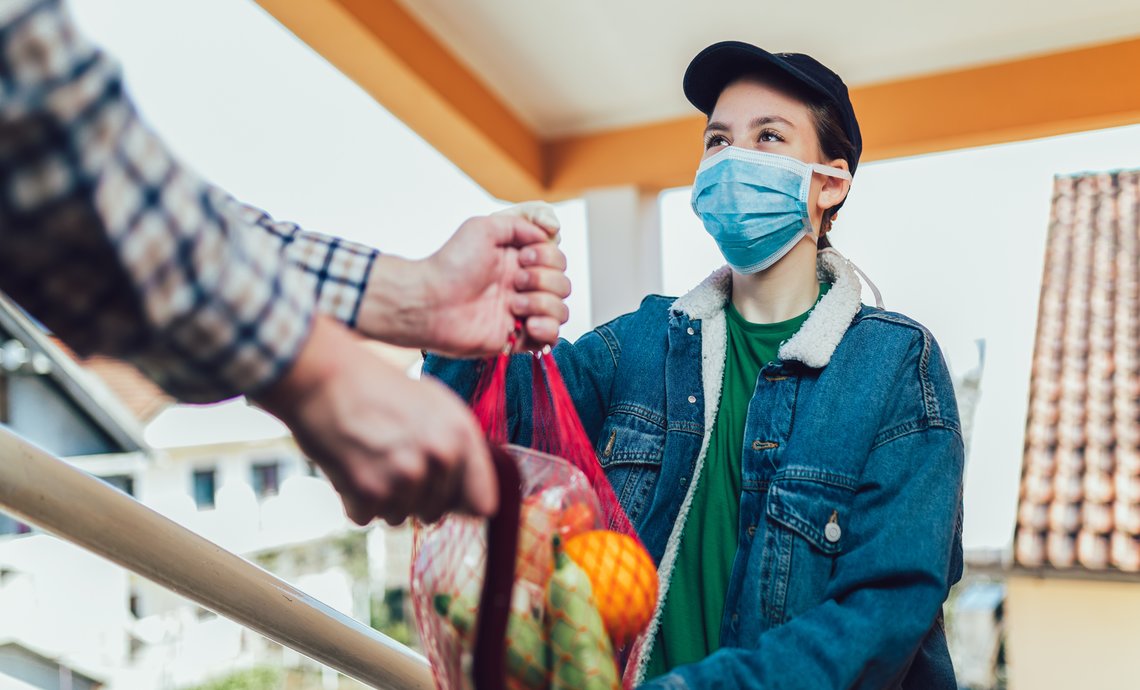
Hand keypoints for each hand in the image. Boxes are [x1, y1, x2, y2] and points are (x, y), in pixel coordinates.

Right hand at [256, 316, 497, 524]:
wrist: (323, 377)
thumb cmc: (376, 388)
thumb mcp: (435, 405)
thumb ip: (459, 448)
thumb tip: (475, 498)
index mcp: (462, 435)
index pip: (482, 505)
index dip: (461, 505)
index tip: (446, 499)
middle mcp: (441, 458)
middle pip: (436, 514)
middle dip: (415, 498)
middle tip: (391, 463)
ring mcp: (405, 477)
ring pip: (400, 518)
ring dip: (383, 499)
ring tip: (369, 459)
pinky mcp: (369, 492)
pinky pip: (367, 517)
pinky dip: (355, 501)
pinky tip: (350, 466)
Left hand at [357, 206, 569, 355]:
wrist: (429, 302)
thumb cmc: (450, 264)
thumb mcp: (483, 227)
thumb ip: (520, 223)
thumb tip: (550, 232)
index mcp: (517, 262)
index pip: (557, 258)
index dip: (548, 257)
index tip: (523, 258)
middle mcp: (522, 287)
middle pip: (563, 284)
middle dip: (544, 280)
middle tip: (515, 281)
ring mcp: (521, 314)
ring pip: (561, 311)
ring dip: (544, 304)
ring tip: (513, 305)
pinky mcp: (517, 339)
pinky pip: (551, 339)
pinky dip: (547, 330)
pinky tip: (527, 324)